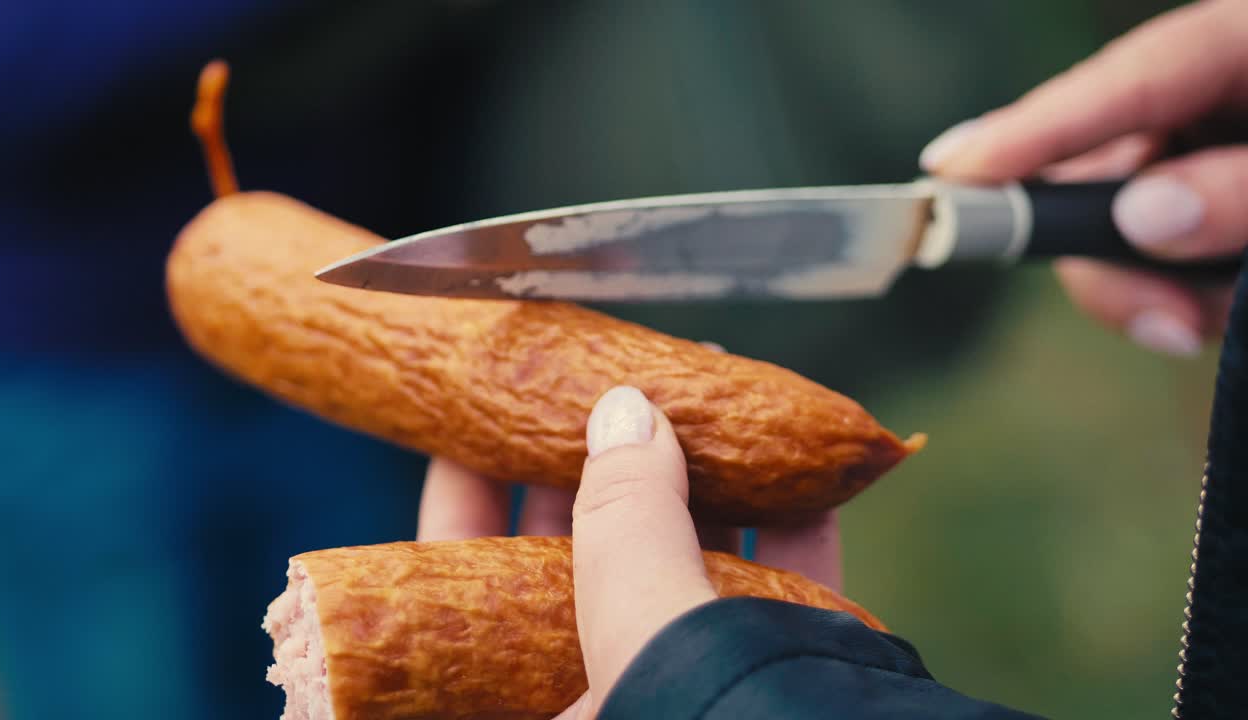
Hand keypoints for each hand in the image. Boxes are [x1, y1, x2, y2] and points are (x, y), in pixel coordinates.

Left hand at [417, 384, 843, 717]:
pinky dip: (795, 542)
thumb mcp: (638, 646)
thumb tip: (624, 410)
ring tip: (713, 395)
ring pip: (681, 583)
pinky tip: (808, 468)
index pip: (452, 597)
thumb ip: (623, 529)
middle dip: (594, 474)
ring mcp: (686, 708)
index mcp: (517, 713)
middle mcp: (597, 711)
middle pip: (572, 574)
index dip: (458, 503)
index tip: (468, 416)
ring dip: (703, 490)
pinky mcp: (779, 702)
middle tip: (606, 385)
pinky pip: (781, 611)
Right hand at [919, 0, 1247, 356]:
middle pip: (1106, 168)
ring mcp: (1205, 160)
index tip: (950, 168)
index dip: (1038, 126)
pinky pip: (1151, 259)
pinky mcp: (1203, 214)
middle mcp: (1212, 101)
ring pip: (1116, 227)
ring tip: (1206, 328)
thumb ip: (1241, 191)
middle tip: (1167, 325)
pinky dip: (1175, 299)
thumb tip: (1143, 216)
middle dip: (1112, 258)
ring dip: (1150, 292)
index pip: (1129, 78)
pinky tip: (1213, 317)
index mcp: (1246, 49)